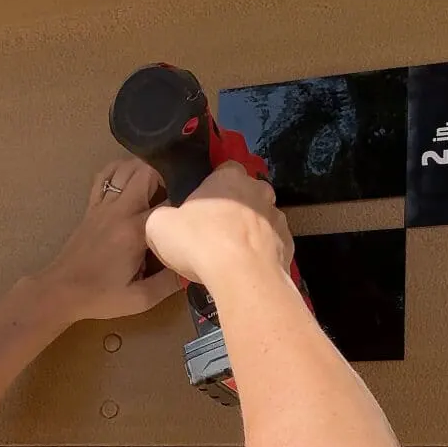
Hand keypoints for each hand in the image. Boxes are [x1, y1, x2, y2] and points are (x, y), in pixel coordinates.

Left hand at [40, 158, 181, 322]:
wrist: (60, 291)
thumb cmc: (100, 297)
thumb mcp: (140, 299)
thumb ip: (170, 283)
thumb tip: (193, 267)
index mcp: (135, 232)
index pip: (169, 204)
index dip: (186, 205)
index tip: (195, 215)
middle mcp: (120, 211)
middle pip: (148, 172)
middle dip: (168, 178)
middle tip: (178, 197)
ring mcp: (103, 205)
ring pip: (126, 168)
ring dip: (145, 171)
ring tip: (158, 189)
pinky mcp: (92, 207)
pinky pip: (105, 176)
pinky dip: (120, 170)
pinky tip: (131, 182)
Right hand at [145, 161, 293, 288]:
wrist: (241, 277)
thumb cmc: (199, 242)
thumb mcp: (159, 226)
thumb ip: (163, 216)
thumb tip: (166, 220)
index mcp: (229, 177)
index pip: (225, 169)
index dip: (213, 186)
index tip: (201, 205)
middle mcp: (258, 191)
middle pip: (247, 193)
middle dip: (234, 208)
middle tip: (215, 231)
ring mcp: (277, 218)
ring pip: (262, 220)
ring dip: (250, 232)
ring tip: (232, 255)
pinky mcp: (288, 245)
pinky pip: (272, 246)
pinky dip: (262, 254)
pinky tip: (247, 270)